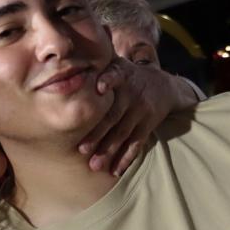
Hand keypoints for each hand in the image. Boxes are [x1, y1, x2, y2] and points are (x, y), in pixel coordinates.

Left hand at [78, 58, 198, 175]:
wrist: (163, 86)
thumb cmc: (128, 75)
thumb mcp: (117, 63)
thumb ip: (98, 63)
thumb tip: (67, 59)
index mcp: (122, 76)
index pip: (115, 76)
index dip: (109, 80)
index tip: (100, 87)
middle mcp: (132, 94)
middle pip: (113, 115)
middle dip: (98, 133)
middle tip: (82, 149)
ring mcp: (141, 111)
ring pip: (123, 133)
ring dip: (108, 150)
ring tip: (94, 165)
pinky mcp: (147, 125)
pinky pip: (136, 144)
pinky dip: (126, 158)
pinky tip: (115, 171)